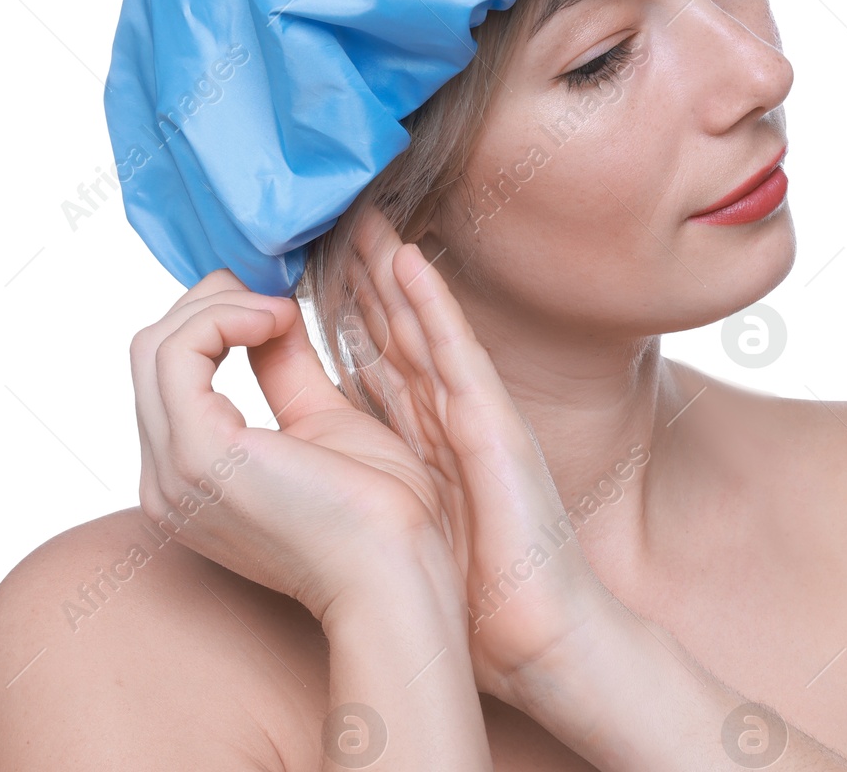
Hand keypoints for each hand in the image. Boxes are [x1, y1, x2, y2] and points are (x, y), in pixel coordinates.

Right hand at [129, 265, 460, 624]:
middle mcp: (164, 479)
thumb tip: (273, 310)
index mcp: (188, 476)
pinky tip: (278, 320)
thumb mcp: (320, 418)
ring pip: (156, 345)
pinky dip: (223, 317)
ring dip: (221, 307)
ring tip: (283, 311)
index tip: (280, 308)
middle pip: (151, 353)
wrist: (396, 571)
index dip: (216, 322)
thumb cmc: (377, 511)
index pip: (166, 374)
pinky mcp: (197, 453)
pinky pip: (176, 352)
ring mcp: (173, 471)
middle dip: (212, 305)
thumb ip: (284, 367)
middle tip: (277, 300)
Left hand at [344, 208, 616, 703]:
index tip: (310, 261)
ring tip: (365, 215)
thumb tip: (310, 454)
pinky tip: (409, 262)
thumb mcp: (408, 518)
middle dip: (366, 271)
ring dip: (393, 268)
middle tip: (335, 213)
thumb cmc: (475, 589)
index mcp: (425, 439)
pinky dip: (433, 306)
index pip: (377, 357)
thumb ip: (372, 475)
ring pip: (424, 325)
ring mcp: (475, 414)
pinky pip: (456, 353)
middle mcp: (448, 415)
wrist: (537, 633)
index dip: (347, 308)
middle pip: (397, 327)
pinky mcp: (494, 425)